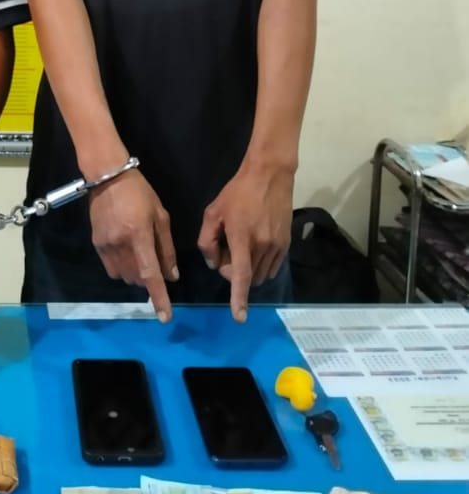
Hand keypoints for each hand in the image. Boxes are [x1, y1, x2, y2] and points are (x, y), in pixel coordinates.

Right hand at [88, 170, 177, 320]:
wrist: (107, 178)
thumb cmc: (140, 193)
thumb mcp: (161, 216)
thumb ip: (166, 248)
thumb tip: (171, 276)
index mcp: (139, 235)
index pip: (151, 274)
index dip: (159, 298)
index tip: (165, 318)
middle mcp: (120, 245)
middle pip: (137, 278)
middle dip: (149, 279)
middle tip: (155, 262)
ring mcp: (105, 246)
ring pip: (124, 277)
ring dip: (136, 275)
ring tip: (139, 256)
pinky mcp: (96, 245)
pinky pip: (111, 269)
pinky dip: (123, 269)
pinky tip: (126, 254)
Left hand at [197, 162, 293, 321]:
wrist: (269, 176)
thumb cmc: (237, 193)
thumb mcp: (213, 212)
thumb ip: (207, 242)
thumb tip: (215, 264)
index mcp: (241, 237)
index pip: (240, 274)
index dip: (239, 298)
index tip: (239, 317)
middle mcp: (262, 245)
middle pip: (247, 277)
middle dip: (233, 272)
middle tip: (226, 250)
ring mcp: (277, 246)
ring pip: (259, 274)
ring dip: (247, 269)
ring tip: (241, 245)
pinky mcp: (286, 244)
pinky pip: (271, 267)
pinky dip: (260, 265)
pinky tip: (254, 247)